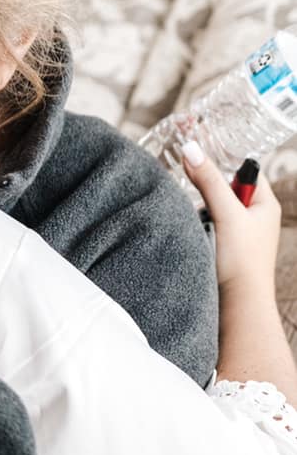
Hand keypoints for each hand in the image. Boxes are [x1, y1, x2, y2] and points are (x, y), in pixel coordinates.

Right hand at [181, 141, 282, 296]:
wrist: (238, 306)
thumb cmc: (242, 262)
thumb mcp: (226, 214)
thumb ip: (208, 180)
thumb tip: (191, 148)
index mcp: (266, 204)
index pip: (245, 169)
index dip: (225, 160)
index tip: (200, 153)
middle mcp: (255, 217)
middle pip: (226, 187)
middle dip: (206, 187)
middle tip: (189, 183)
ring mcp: (240, 234)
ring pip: (213, 208)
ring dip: (199, 209)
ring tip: (194, 218)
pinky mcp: (226, 249)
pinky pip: (207, 227)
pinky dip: (197, 226)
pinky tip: (191, 231)